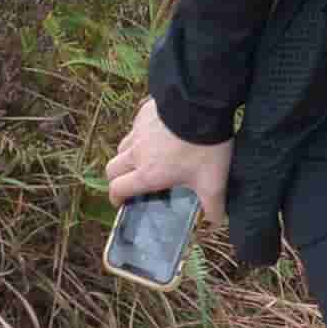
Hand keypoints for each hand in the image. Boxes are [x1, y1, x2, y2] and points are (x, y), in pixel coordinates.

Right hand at [104, 97, 230, 214]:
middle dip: (116, 179)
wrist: (201, 105)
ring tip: (144, 158)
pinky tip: (157, 134)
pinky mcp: (144, 113)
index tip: (121, 202)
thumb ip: (213, 205)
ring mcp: (138, 131)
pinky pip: (135, 127)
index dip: (115, 198)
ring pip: (122, 147)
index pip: (117, 189)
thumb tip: (215, 222)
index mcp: (147, 174)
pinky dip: (140, 134)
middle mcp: (136, 153)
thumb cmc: (204, 147)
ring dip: (127, 156)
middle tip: (129, 182)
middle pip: (111, 169)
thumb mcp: (212, 181)